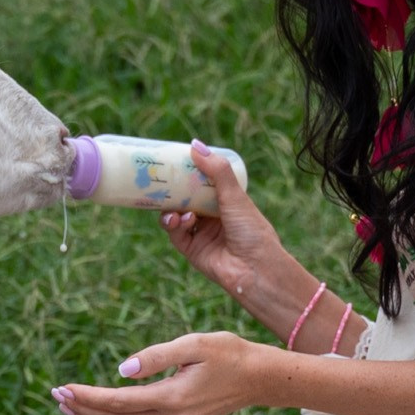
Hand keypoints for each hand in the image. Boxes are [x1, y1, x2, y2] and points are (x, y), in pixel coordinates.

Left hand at [54, 332, 258, 414]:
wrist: (259, 379)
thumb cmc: (228, 353)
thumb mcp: (194, 343)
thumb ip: (156, 356)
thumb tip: (121, 369)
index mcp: (171, 398)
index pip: (116, 402)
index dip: (85, 397)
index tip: (62, 388)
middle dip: (81, 411)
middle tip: (55, 396)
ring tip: (68, 409)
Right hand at [162, 143, 294, 306]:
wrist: (255, 269)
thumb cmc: (252, 230)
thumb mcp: (235, 196)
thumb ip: (216, 170)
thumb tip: (195, 145)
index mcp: (226, 202)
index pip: (203, 182)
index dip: (189, 171)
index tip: (175, 159)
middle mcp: (213, 217)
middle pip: (186, 198)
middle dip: (173, 189)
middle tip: (159, 177)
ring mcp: (201, 233)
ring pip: (176, 215)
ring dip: (172, 209)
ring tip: (176, 210)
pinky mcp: (192, 250)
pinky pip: (175, 234)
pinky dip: (173, 225)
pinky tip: (180, 221)